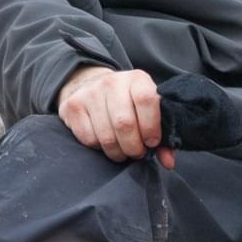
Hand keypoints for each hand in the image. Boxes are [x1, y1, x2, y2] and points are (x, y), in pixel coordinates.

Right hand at [56, 66, 176, 167]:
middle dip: (134, 147)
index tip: (152, 142)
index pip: (146, 99)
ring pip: (106, 136)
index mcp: (137, 79)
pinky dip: (99, 147)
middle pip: (124, 123)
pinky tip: (105, 141)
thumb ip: (162, 137)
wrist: (92, 86)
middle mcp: (112, 82)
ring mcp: (90, 93)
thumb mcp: (148, 111)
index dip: (151, 126)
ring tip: (123, 150)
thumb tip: (168, 163)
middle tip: (137, 152)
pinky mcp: (73, 106)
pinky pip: (89, 139)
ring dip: (117, 152)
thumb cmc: (128, 104)